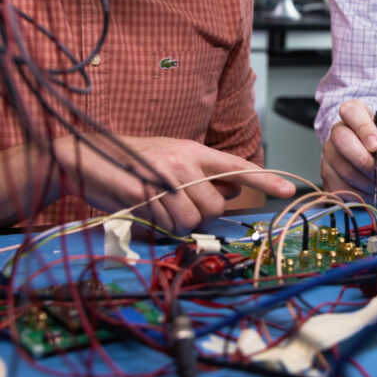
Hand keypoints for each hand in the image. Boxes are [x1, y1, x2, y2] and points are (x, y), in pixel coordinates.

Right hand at [53, 134, 295, 234]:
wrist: (87, 157)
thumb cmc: (133, 164)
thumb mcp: (173, 162)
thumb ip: (203, 176)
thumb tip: (233, 191)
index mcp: (195, 151)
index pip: (237, 166)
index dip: (264, 179)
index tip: (289, 189)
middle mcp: (185, 160)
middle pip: (215, 205)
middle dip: (200, 214)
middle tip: (176, 205)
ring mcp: (165, 175)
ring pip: (192, 218)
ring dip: (176, 223)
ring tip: (158, 207)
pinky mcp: (146, 191)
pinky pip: (166, 223)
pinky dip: (157, 225)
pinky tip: (144, 209)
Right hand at [320, 99, 376, 201]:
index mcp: (356, 115)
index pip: (351, 111)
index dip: (363, 128)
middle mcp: (338, 131)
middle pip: (341, 140)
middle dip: (365, 161)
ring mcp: (330, 154)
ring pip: (342, 168)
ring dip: (367, 183)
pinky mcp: (327, 175)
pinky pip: (340, 188)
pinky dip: (360, 195)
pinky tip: (371, 192)